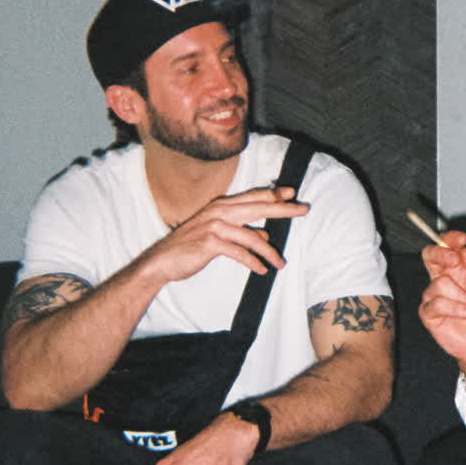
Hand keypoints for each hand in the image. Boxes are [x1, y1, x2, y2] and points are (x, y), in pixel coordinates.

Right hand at [148, 184, 307, 282]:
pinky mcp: (210, 243)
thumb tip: (264, 237)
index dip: (273, 195)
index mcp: (221, 206)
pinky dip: (252, 262)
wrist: (162, 260)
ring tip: (281, 263)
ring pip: (252, 235)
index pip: (252, 197)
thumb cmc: (190, 247)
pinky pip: (239, 252)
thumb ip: (240, 232)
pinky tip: (261, 270)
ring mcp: (214, 226)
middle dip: (283, 209)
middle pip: (258, 208)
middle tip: (303, 210)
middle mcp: (219, 212)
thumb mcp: (218, 236)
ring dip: (269, 252)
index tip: (292, 194)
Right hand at [418, 230, 465, 382]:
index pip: (447, 246)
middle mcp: (444, 278)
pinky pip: (437, 303)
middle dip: (440, 253)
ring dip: (463, 296)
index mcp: (459, 268)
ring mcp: (434, 296)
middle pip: (430, 256)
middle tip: (454, 259)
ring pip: (440, 283)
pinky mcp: (429, 313)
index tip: (461, 239)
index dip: (450, 239)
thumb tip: (465, 252)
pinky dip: (457, 308)